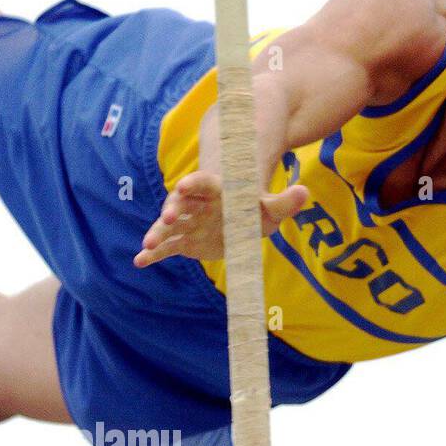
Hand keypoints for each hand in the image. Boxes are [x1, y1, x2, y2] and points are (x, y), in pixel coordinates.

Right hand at [133, 171, 309, 267]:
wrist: (240, 219)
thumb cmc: (254, 209)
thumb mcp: (272, 207)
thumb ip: (285, 202)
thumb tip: (305, 192)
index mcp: (215, 191)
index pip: (202, 184)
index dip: (194, 184)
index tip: (184, 184)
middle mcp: (195, 205)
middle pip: (179, 204)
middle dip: (171, 210)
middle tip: (166, 218)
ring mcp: (186, 223)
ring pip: (168, 227)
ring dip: (157, 235)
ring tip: (146, 247)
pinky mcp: (182, 241)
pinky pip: (166, 247)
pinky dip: (153, 254)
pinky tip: (140, 262)